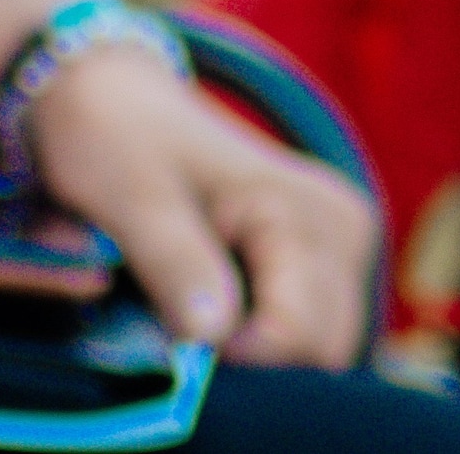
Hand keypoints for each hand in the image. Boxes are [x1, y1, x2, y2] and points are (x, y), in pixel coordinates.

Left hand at [20, 37, 376, 367]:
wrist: (117, 96)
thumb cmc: (119, 140)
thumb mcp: (133, 197)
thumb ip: (175, 261)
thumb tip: (212, 334)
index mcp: (305, 208)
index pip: (300, 331)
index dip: (236, 361)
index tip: (175, 350)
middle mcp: (341, 226)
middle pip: (321, 349)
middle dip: (252, 364)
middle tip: (176, 338)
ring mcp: (338, 242)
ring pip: (320, 349)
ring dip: (256, 356)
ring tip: (190, 315)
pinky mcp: (323, 258)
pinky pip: (311, 331)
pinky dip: (262, 343)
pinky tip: (215, 312)